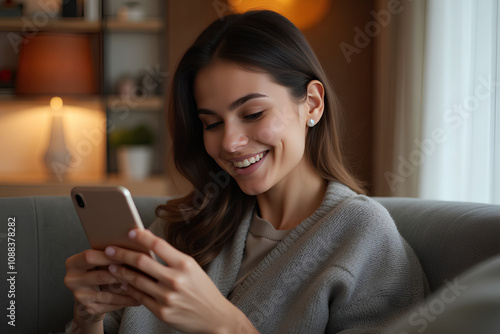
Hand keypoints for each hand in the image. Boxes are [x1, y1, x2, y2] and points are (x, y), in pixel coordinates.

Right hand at [64, 249, 140, 325]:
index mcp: (73, 263)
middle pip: (100, 275)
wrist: (90, 296)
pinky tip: (139, 298)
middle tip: (142, 272)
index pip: (90, 256)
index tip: (129, 253)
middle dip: (122, 274)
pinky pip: (111, 304)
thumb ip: (115, 249)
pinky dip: (126, 300)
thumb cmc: (101, 270)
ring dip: (128, 290)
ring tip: (145, 286)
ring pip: (108, 293)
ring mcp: (79, 296)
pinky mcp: (88, 309)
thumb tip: (142, 234)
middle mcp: (71, 280)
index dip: (110, 256)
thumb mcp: (102, 259)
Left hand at [104, 229, 257, 333]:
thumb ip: (172, 259)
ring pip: (136, 280)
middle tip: (109, 249)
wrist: (214, 318)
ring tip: (112, 266)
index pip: (159, 245)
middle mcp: (175, 280)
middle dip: (122, 254)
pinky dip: (129, 289)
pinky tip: (123, 283)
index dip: (142, 236)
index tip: (130, 231)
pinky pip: (140, 297)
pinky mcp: (161, 312)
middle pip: (142, 262)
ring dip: (121, 272)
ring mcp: (167, 297)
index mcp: (185, 264)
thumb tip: (149, 246)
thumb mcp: (192, 268)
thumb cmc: (203, 289)